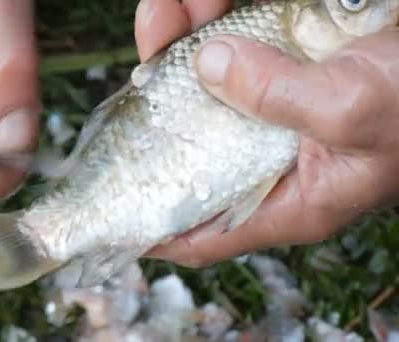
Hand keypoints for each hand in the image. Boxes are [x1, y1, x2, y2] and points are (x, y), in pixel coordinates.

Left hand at [142, 6, 398, 265]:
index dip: (151, 221)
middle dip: (156, 95)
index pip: (201, 229)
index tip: (105, 199)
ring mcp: (274, 108)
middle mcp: (270, 156)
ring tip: (166, 5)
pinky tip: (200, 1)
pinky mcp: (284, 67)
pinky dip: (212, 18)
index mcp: (290, 196)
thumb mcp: (355, 109)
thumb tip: (208, 66)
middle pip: (188, 139)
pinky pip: (233, 44)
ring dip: (180, 41)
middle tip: (143, 52)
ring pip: (203, 82)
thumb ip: (277, 97)